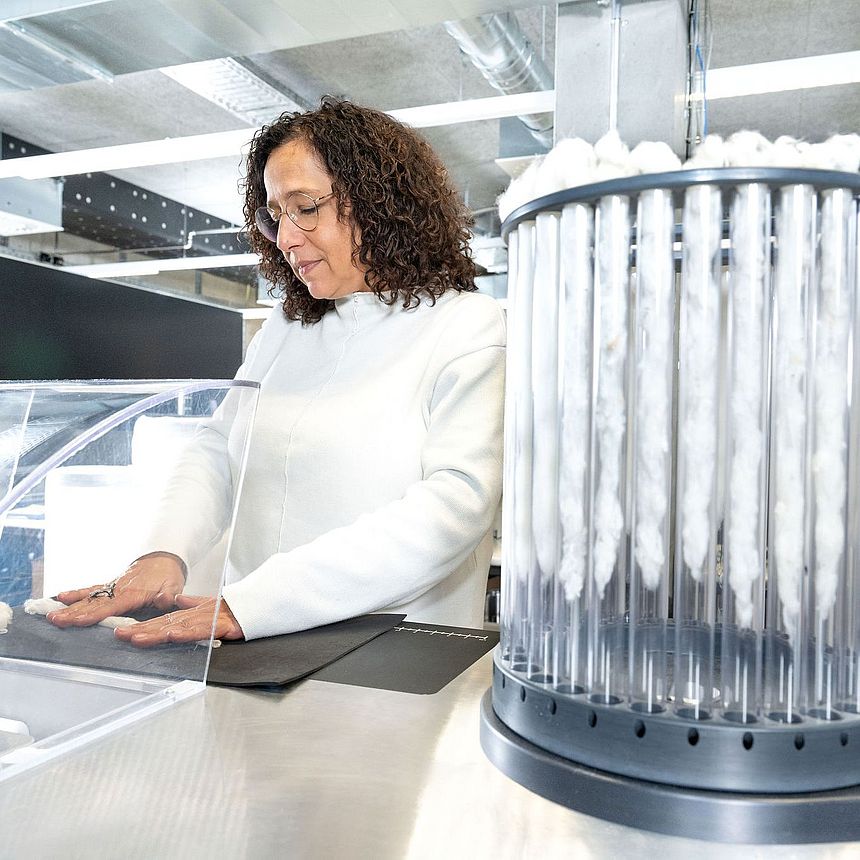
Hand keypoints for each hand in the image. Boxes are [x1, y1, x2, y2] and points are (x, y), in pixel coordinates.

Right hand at [47, 552, 185, 628]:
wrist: (163, 558)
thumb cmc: (168, 576)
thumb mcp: (173, 586)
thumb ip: (168, 595)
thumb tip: (165, 600)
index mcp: (133, 593)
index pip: (111, 606)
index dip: (95, 614)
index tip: (79, 620)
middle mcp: (118, 590)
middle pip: (93, 604)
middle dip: (73, 613)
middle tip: (55, 620)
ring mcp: (112, 587)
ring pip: (88, 598)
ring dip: (69, 607)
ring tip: (51, 614)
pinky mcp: (109, 586)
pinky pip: (90, 590)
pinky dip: (75, 593)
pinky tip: (60, 597)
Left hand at [113, 595, 243, 647]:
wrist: (262, 603)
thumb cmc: (238, 608)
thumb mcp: (212, 606)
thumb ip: (194, 603)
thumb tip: (178, 600)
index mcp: (194, 614)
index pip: (164, 620)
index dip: (144, 626)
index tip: (124, 632)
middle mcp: (197, 616)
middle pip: (165, 624)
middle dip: (142, 630)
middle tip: (120, 635)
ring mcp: (209, 621)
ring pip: (178, 627)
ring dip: (157, 632)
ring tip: (137, 637)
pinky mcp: (223, 626)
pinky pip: (202, 631)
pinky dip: (187, 632)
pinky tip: (173, 635)